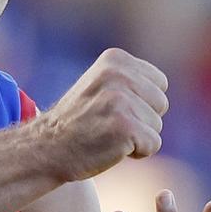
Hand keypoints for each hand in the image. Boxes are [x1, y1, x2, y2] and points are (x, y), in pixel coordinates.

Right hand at [34, 48, 168, 181]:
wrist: (48, 147)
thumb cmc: (80, 121)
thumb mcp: (101, 84)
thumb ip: (130, 78)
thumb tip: (162, 82)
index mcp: (115, 59)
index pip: (159, 83)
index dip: (141, 102)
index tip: (112, 108)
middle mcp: (119, 74)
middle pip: (161, 104)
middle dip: (142, 119)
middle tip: (108, 123)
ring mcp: (121, 99)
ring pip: (157, 125)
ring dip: (137, 136)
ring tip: (107, 134)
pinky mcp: (124, 126)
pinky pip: (153, 144)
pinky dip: (137, 152)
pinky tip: (111, 147)